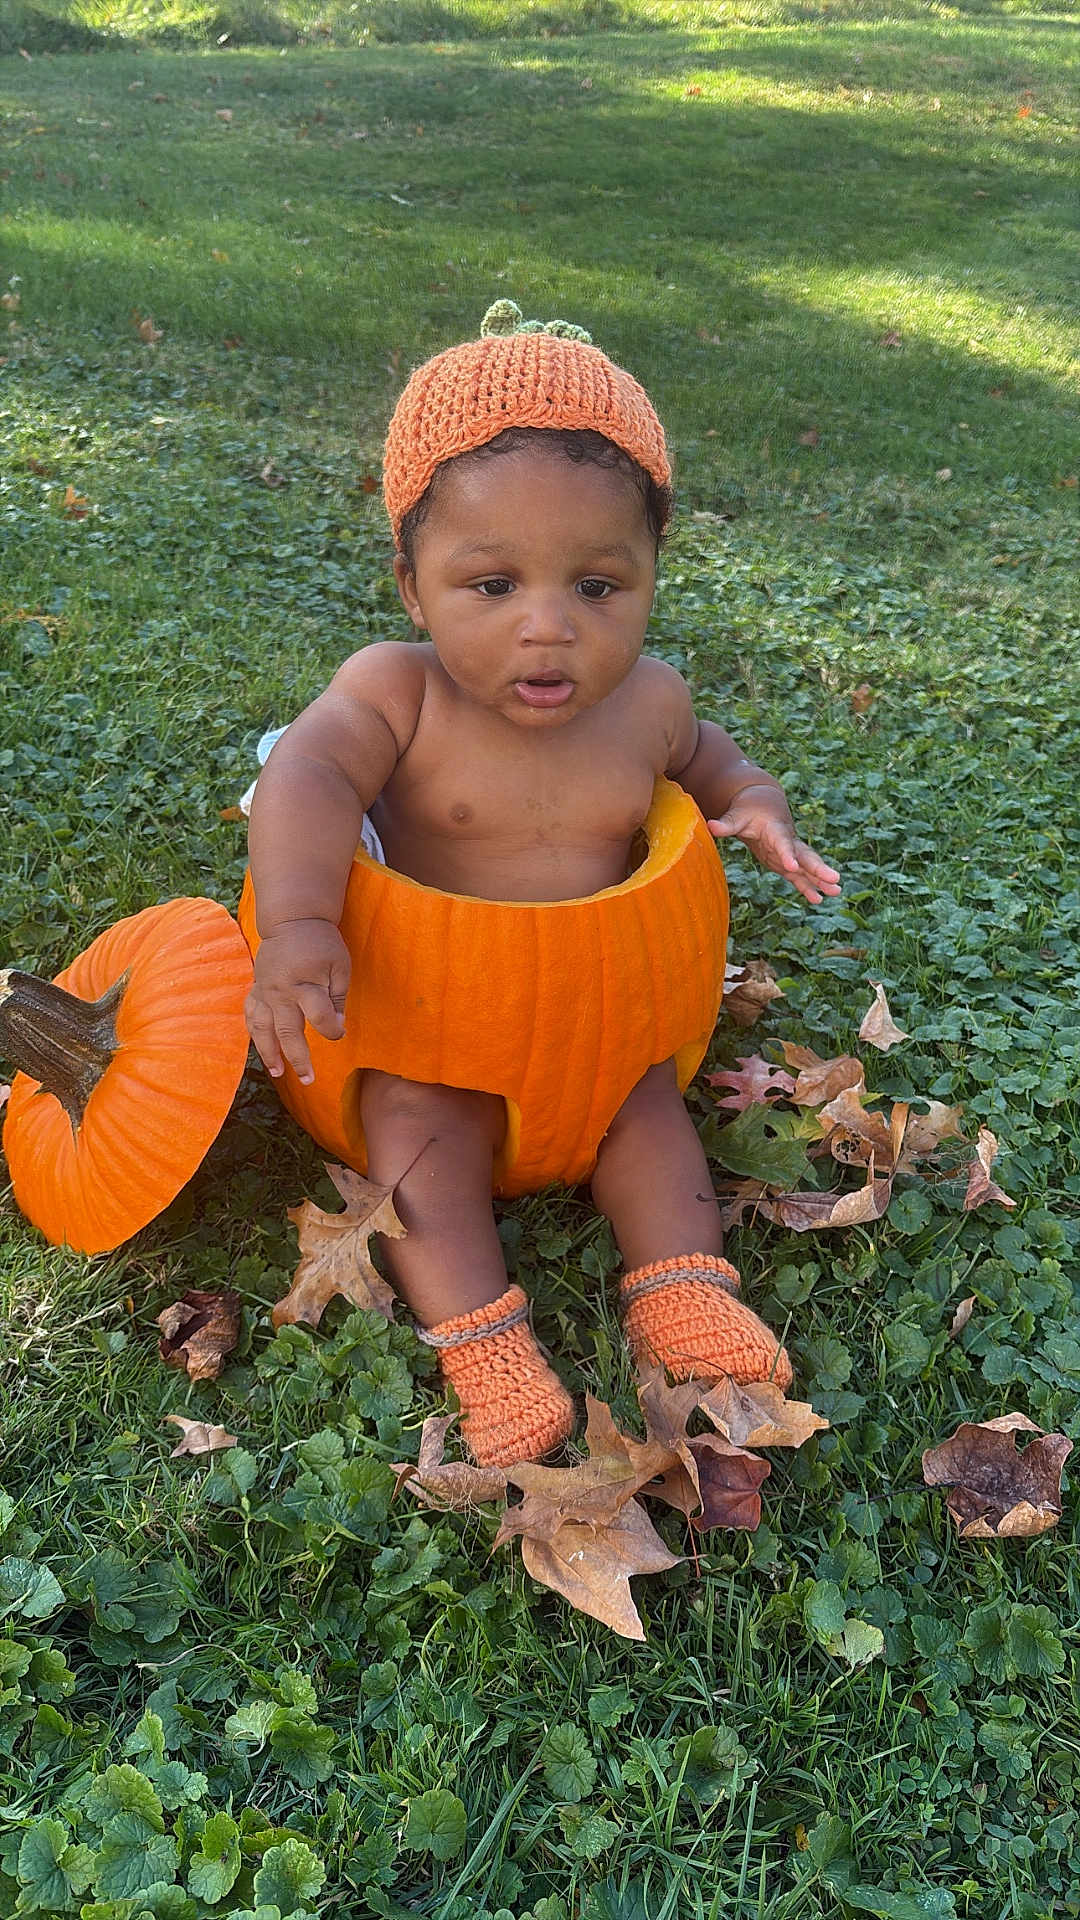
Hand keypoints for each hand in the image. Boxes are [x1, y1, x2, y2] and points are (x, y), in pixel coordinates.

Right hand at [245, 918, 350, 1084]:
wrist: (292, 920)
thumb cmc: (321, 943)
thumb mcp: (339, 965)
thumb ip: (337, 997)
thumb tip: (336, 1026)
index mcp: (305, 982)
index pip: (319, 1016)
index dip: (332, 1029)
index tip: (340, 1032)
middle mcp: (281, 990)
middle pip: (287, 1032)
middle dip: (299, 1058)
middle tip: (308, 1079)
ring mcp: (264, 990)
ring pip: (261, 1028)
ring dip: (269, 1053)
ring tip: (277, 1073)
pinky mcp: (256, 988)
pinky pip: (250, 1014)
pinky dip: (254, 1033)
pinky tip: (261, 1048)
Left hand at [708, 785, 840, 904]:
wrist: (763, 803)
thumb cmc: (748, 810)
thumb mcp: (736, 815)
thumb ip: (726, 824)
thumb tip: (710, 826)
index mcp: (776, 830)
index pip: (783, 843)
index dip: (788, 854)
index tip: (793, 865)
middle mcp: (788, 842)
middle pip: (805, 855)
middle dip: (818, 868)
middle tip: (834, 879)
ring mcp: (790, 852)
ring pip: (808, 867)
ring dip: (821, 880)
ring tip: (837, 892)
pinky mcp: (787, 861)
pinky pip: (800, 876)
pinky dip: (808, 887)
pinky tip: (818, 899)